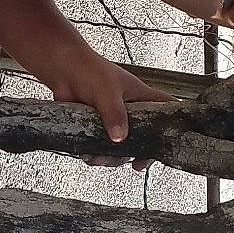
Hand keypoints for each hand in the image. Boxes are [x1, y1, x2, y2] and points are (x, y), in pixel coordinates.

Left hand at [40, 54, 175, 167]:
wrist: (62, 69)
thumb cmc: (89, 70)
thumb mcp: (107, 92)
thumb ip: (115, 114)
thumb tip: (119, 137)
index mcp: (141, 97)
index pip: (166, 109)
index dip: (171, 127)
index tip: (168, 144)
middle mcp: (131, 111)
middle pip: (144, 137)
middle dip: (138, 153)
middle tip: (135, 163)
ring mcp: (113, 120)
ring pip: (121, 147)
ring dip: (113, 158)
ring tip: (102, 159)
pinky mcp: (96, 127)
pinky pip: (102, 147)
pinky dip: (97, 155)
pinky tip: (90, 155)